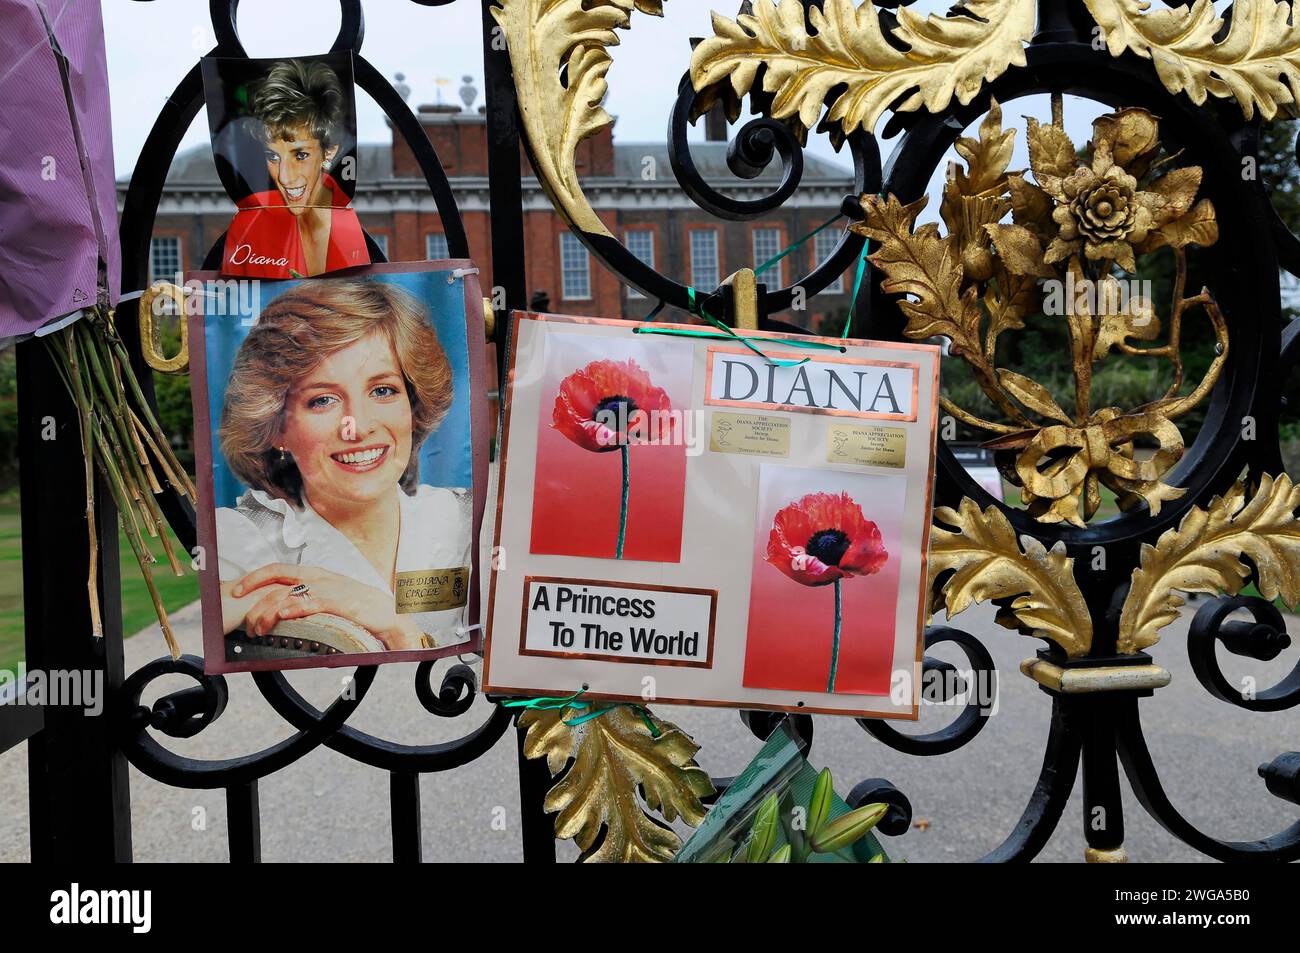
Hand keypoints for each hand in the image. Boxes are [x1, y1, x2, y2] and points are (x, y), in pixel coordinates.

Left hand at [230, 564, 424, 650]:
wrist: (388, 612)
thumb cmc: (358, 607)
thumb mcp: (330, 597)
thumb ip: (308, 598)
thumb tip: (283, 608)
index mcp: (314, 573)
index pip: (276, 569)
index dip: (253, 578)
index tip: (235, 591)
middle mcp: (317, 576)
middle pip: (275, 581)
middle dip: (254, 602)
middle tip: (247, 624)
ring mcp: (327, 587)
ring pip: (287, 594)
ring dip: (267, 613)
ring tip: (259, 629)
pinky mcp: (338, 601)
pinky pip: (310, 602)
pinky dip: (293, 608)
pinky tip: (282, 615)